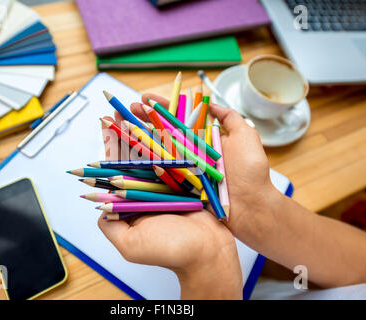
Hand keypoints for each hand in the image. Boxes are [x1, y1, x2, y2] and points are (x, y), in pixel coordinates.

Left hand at [97, 100, 242, 299]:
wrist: (209, 254)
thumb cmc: (170, 252)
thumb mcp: (130, 245)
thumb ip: (110, 227)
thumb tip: (99, 208)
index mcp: (136, 200)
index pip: (118, 168)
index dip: (111, 147)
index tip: (104, 125)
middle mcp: (152, 189)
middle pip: (136, 154)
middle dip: (126, 131)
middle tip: (118, 109)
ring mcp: (171, 182)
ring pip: (157, 150)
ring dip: (147, 128)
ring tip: (137, 105)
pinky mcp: (191, 178)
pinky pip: (179, 154)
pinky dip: (173, 137)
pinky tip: (164, 119)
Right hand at [130, 94, 282, 242]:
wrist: (251, 206)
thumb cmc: (250, 172)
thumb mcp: (246, 136)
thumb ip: (230, 117)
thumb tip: (211, 101)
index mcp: (201, 138)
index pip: (176, 117)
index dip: (160, 107)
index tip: (144, 98)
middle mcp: (188, 152)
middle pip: (159, 131)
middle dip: (140, 119)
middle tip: (123, 109)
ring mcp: (180, 168)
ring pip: (152, 149)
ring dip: (133, 136)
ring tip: (114, 124)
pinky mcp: (176, 185)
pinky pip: (153, 170)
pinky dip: (137, 160)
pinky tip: (122, 150)